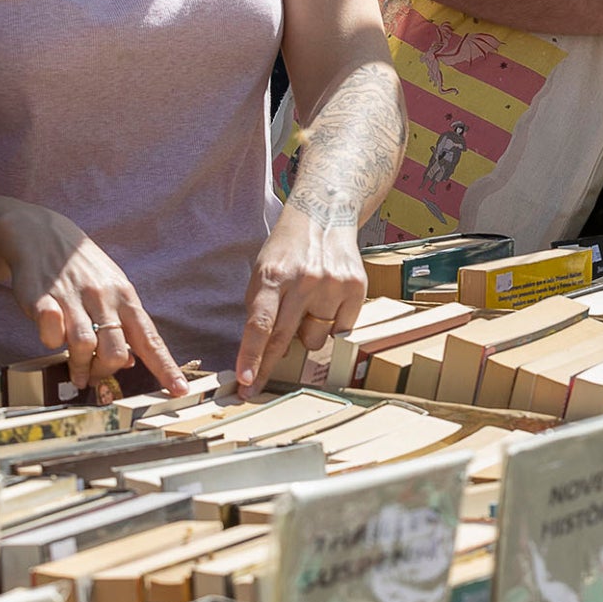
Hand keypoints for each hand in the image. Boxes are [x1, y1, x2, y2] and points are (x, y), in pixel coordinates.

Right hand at [0, 206, 184, 398]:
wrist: (42, 236)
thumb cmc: (83, 271)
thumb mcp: (112, 290)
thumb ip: (123, 325)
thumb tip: (132, 363)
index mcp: (126, 298)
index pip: (150, 339)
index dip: (165, 367)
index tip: (180, 390)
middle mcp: (104, 298)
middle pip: (116, 351)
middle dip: (107, 372)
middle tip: (96, 377)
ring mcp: (74, 298)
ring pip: (84, 347)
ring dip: (80, 367)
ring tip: (77, 374)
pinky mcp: (43, 300)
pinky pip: (50, 335)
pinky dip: (51, 343)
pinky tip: (51, 336)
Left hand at [235, 207, 369, 398]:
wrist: (326, 214)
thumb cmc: (288, 249)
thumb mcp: (263, 271)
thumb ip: (262, 308)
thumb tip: (262, 354)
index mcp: (273, 276)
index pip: (260, 324)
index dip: (252, 356)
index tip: (246, 382)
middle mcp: (304, 280)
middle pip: (284, 338)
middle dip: (268, 367)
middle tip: (258, 387)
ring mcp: (332, 284)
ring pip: (315, 339)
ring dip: (308, 335)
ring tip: (309, 309)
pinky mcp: (356, 287)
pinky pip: (341, 329)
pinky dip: (332, 326)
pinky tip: (329, 304)